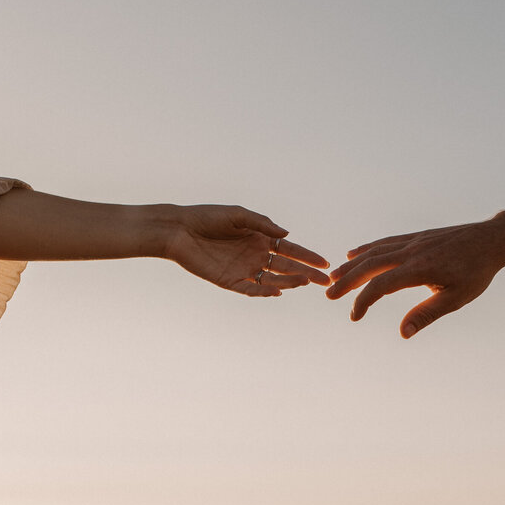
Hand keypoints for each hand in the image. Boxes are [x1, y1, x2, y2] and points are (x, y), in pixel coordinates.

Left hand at [165, 205, 329, 295]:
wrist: (179, 229)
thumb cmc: (207, 217)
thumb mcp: (238, 214)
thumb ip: (262, 224)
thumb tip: (287, 235)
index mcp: (259, 238)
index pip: (289, 250)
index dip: (307, 256)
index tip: (325, 263)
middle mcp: (254, 255)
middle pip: (286, 266)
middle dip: (306, 273)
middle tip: (324, 280)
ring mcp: (243, 269)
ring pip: (271, 279)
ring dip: (288, 281)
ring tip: (304, 282)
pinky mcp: (228, 281)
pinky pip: (250, 288)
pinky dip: (263, 290)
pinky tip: (277, 290)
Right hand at [326, 219, 504, 336]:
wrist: (492, 240)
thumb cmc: (476, 272)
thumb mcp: (456, 297)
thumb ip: (427, 314)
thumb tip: (403, 333)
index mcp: (419, 268)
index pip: (381, 285)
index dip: (363, 301)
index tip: (354, 316)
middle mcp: (410, 252)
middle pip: (370, 265)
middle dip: (347, 280)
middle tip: (328, 294)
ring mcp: (412, 241)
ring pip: (374, 251)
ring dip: (352, 265)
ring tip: (335, 276)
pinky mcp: (416, 237)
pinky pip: (385, 242)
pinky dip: (367, 249)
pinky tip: (355, 254)